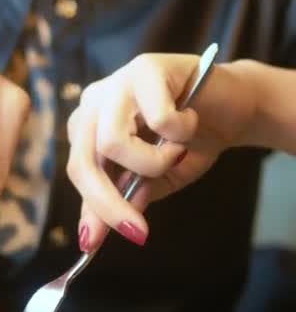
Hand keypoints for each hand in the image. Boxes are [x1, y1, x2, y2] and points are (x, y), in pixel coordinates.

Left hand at [66, 53, 251, 252]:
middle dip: (110, 203)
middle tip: (139, 231)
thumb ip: (125, 196)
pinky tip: (190, 120)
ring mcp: (118, 81)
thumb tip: (96, 233)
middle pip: (85, 158)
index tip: (92, 245)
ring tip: (176, 151)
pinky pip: (158, 120)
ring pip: (112, 141)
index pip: (79, 169)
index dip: (89, 208)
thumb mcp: (156, 179)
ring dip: (153, 162)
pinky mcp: (146, 67)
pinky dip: (181, 133)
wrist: (232, 108)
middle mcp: (95, 100)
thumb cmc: (190, 142)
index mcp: (89, 124)